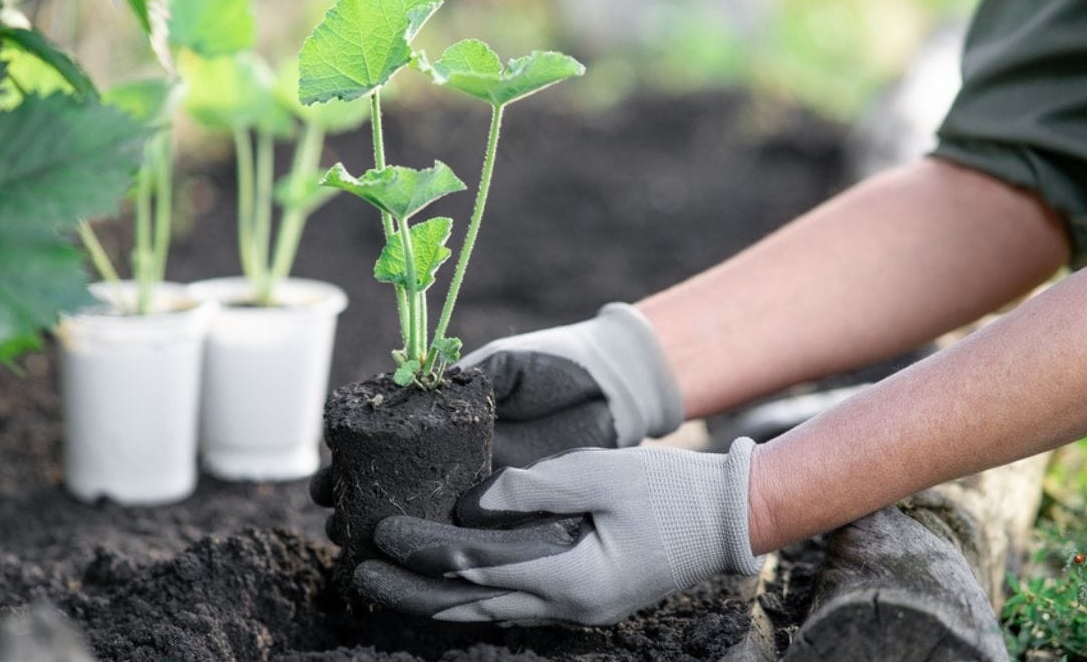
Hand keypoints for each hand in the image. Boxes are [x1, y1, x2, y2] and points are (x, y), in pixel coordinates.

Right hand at [309, 302, 682, 514]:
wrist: (613, 387)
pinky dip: (440, 536)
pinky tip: (410, 552)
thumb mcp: (505, 365)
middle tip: (332, 512)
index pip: (390, 434)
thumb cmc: (556, 362)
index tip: (326, 468)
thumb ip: (466, 379)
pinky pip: (473, 522)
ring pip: (427, 506)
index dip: (354, 451)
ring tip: (352, 538)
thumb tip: (418, 388)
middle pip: (399, 476)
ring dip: (389, 522)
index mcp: (450, 410)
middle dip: (360, 494)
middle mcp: (460, 447)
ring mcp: (485, 476)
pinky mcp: (514, 499)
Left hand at [351, 439, 762, 625]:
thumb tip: (471, 500)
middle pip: (469, 607)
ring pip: (485, 613)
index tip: (382, 533)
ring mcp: (574, 609)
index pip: (476, 568)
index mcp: (571, 577)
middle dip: (409, 594)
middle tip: (359, 578)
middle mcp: (565, 605)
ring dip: (433, 601)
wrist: (728, 521)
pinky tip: (443, 585)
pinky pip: (509, 604)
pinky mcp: (579, 599)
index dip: (423, 552)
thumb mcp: (602, 473)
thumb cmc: (670, 492)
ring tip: (386, 587)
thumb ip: (534, 486)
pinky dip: (469, 597)